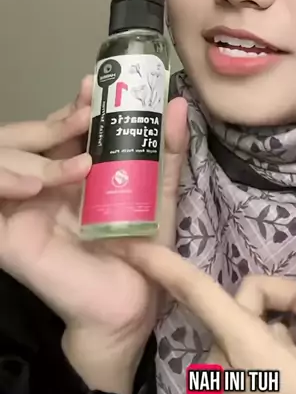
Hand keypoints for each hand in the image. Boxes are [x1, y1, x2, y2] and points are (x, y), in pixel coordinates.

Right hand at [0, 79, 187, 393]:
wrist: (130, 307)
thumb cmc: (143, 253)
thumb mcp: (159, 194)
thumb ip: (167, 152)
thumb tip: (179, 104)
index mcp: (74, 174)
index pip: (63, 129)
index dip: (75, 106)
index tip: (96, 87)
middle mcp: (44, 186)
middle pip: (33, 137)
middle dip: (60, 118)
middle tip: (89, 107)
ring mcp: (23, 209)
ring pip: (6, 159)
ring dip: (36, 148)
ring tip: (78, 154)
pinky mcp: (9, 237)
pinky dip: (5, 181)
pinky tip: (37, 183)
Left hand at [124, 243, 295, 393]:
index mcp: (243, 349)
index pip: (196, 292)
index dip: (159, 262)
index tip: (127, 241)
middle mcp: (218, 363)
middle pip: (240, 302)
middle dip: (281, 301)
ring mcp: (216, 386)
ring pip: (240, 328)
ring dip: (274, 329)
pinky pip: (236, 356)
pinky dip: (262, 351)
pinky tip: (294, 380)